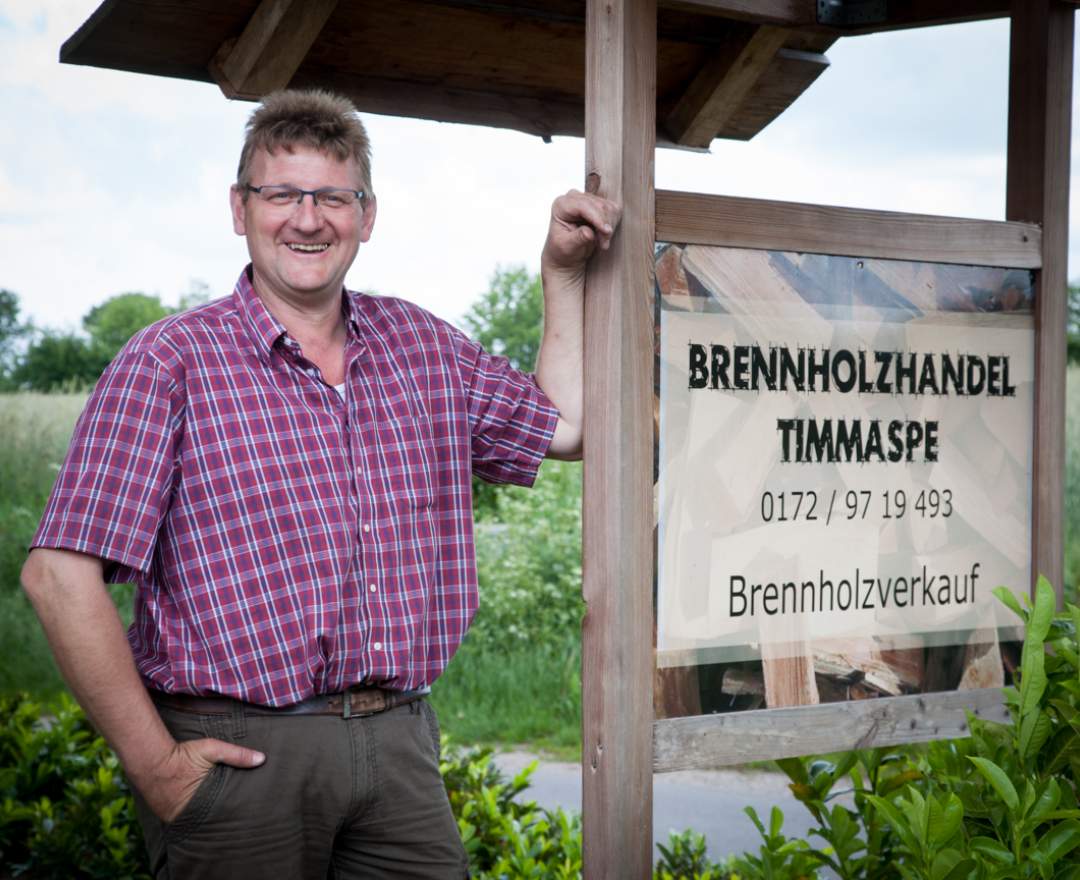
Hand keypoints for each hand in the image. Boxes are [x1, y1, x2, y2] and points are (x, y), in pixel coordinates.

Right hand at [136, 737, 264, 822]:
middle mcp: (187, 814)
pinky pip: (183, 819)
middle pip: (210, 820)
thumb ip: (237, 755)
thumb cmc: (183, 755)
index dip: (234, 812)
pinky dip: (191, 816)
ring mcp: (174, 818)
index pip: (224, 813)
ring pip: (196, 821)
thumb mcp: (212, 750)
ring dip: (205, 817)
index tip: (247, 811)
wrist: (150, 759)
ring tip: (221, 818)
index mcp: (203, 801)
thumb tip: (262, 759)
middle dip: (221, 818)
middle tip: (237, 819)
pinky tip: (199, 812)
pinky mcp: (165, 816)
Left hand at [540, 188, 621, 281]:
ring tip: (601, 242)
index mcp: (561, 205)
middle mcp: (574, 197)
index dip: (597, 217)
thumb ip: (577, 238)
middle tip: (603, 245)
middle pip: (599, 205)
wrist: (568, 252)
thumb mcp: (567, 247)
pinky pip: (614, 210)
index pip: (583, 205)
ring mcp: (588, 198)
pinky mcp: (599, 203)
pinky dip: (613, 224)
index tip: (607, 231)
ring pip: (609, 207)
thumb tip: (589, 233)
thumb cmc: (563, 249)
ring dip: (609, 227)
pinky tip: (604, 235)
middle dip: (604, 226)